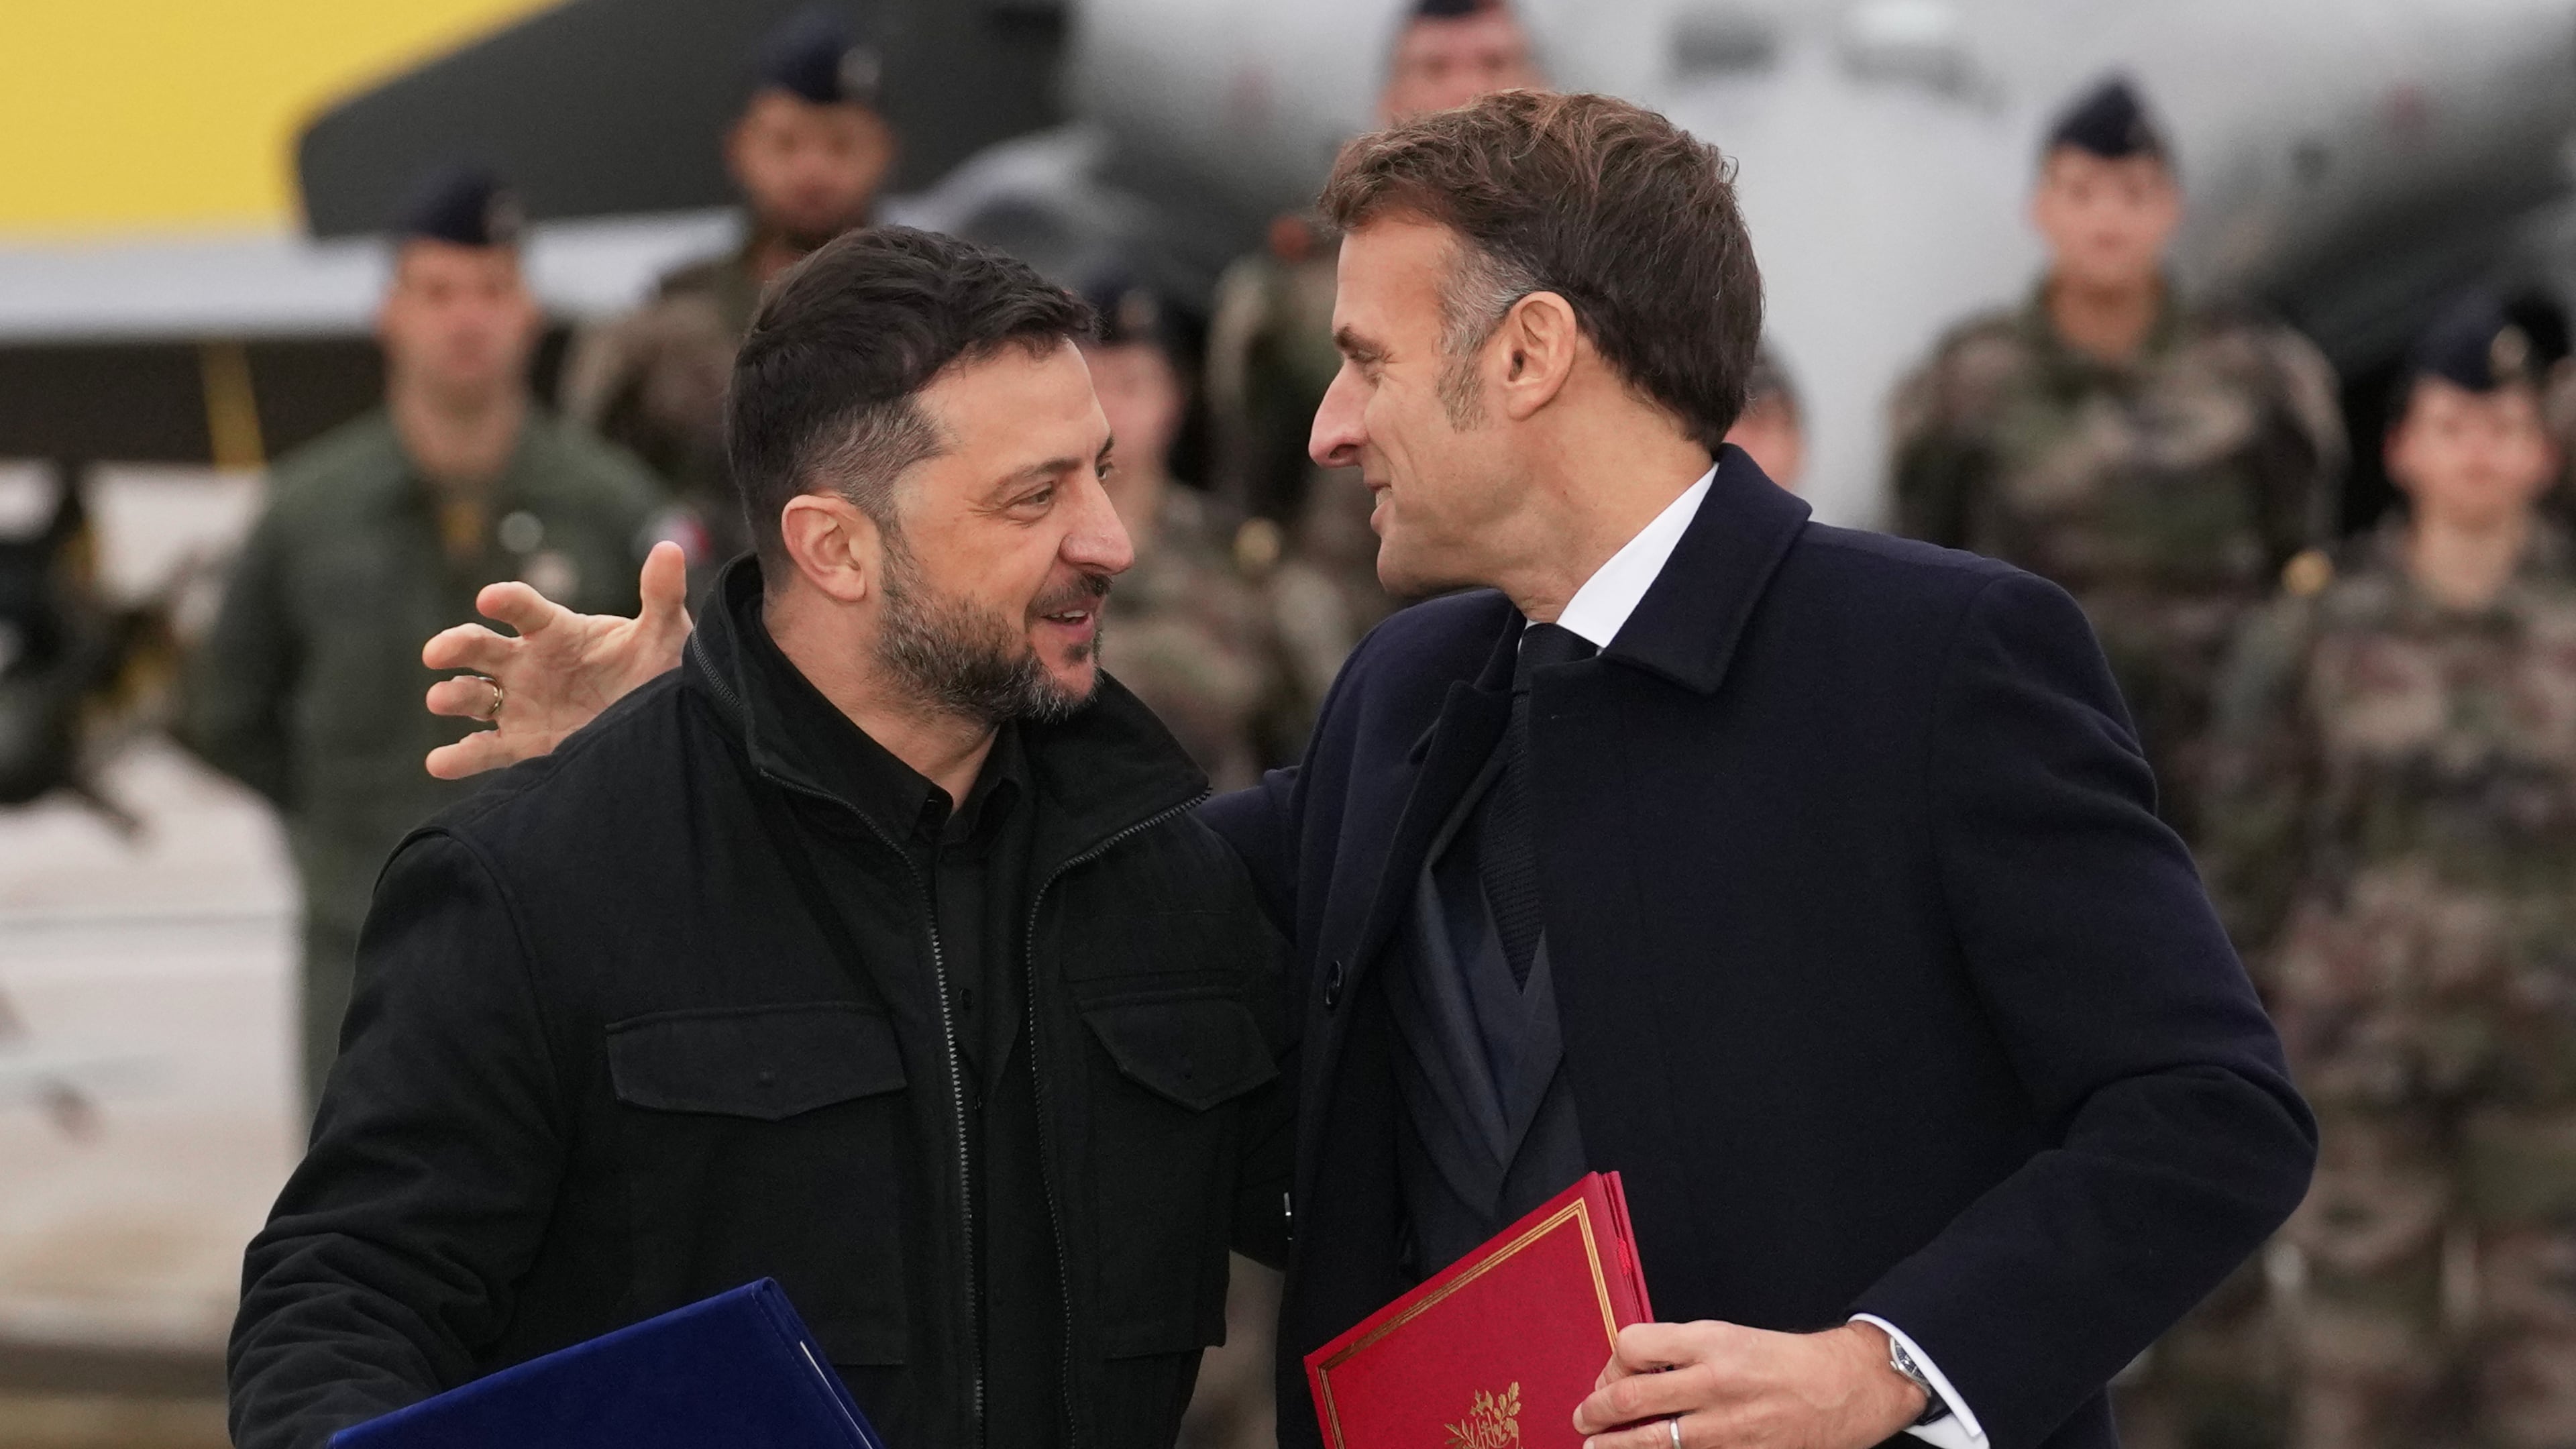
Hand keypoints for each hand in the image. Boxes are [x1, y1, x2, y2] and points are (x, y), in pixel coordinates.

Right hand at [421, 541, 692, 778]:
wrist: (660, 724)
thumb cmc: (658, 670)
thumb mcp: (665, 634)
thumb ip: (662, 595)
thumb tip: (669, 549)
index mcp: (557, 631)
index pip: (524, 608)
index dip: (507, 601)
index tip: (490, 598)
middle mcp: (527, 664)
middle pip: (481, 647)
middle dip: (457, 645)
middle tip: (437, 652)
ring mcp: (519, 704)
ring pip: (473, 695)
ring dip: (452, 695)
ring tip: (438, 698)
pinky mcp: (521, 744)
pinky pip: (483, 750)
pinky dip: (459, 757)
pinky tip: (439, 762)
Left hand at [1572, 1320, 1923, 1448]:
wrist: (1843, 1389)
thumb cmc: (1785, 1360)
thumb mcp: (1729, 1334)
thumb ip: (1681, 1349)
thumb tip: (1634, 1369)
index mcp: (1710, 1341)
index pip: (1632, 1345)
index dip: (1611, 1362)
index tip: (1608, 1374)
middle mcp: (1713, 1383)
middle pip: (1631, 1398)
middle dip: (1596, 1411)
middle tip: (1584, 1418)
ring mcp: (1725, 1427)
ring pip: (1652, 1440)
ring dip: (1615, 1446)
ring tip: (1596, 1447)